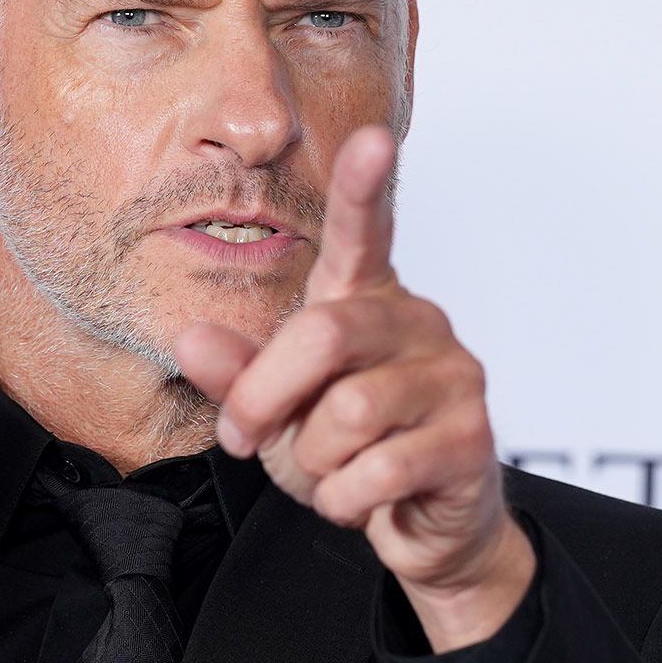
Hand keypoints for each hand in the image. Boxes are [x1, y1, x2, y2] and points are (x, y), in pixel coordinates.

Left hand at [175, 125, 534, 651]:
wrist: (419, 524)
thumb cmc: (346, 449)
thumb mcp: (274, 410)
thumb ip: (235, 373)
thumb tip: (190, 338)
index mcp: (365, 299)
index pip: (366, 232)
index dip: (365, 187)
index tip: (374, 138)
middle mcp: (417, 322)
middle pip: (323, 334)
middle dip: (263, 397)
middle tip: (242, 437)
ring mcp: (453, 376)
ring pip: (347, 413)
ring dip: (310, 460)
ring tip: (324, 470)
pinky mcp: (470, 438)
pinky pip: (378, 469)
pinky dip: (342, 498)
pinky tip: (355, 498)